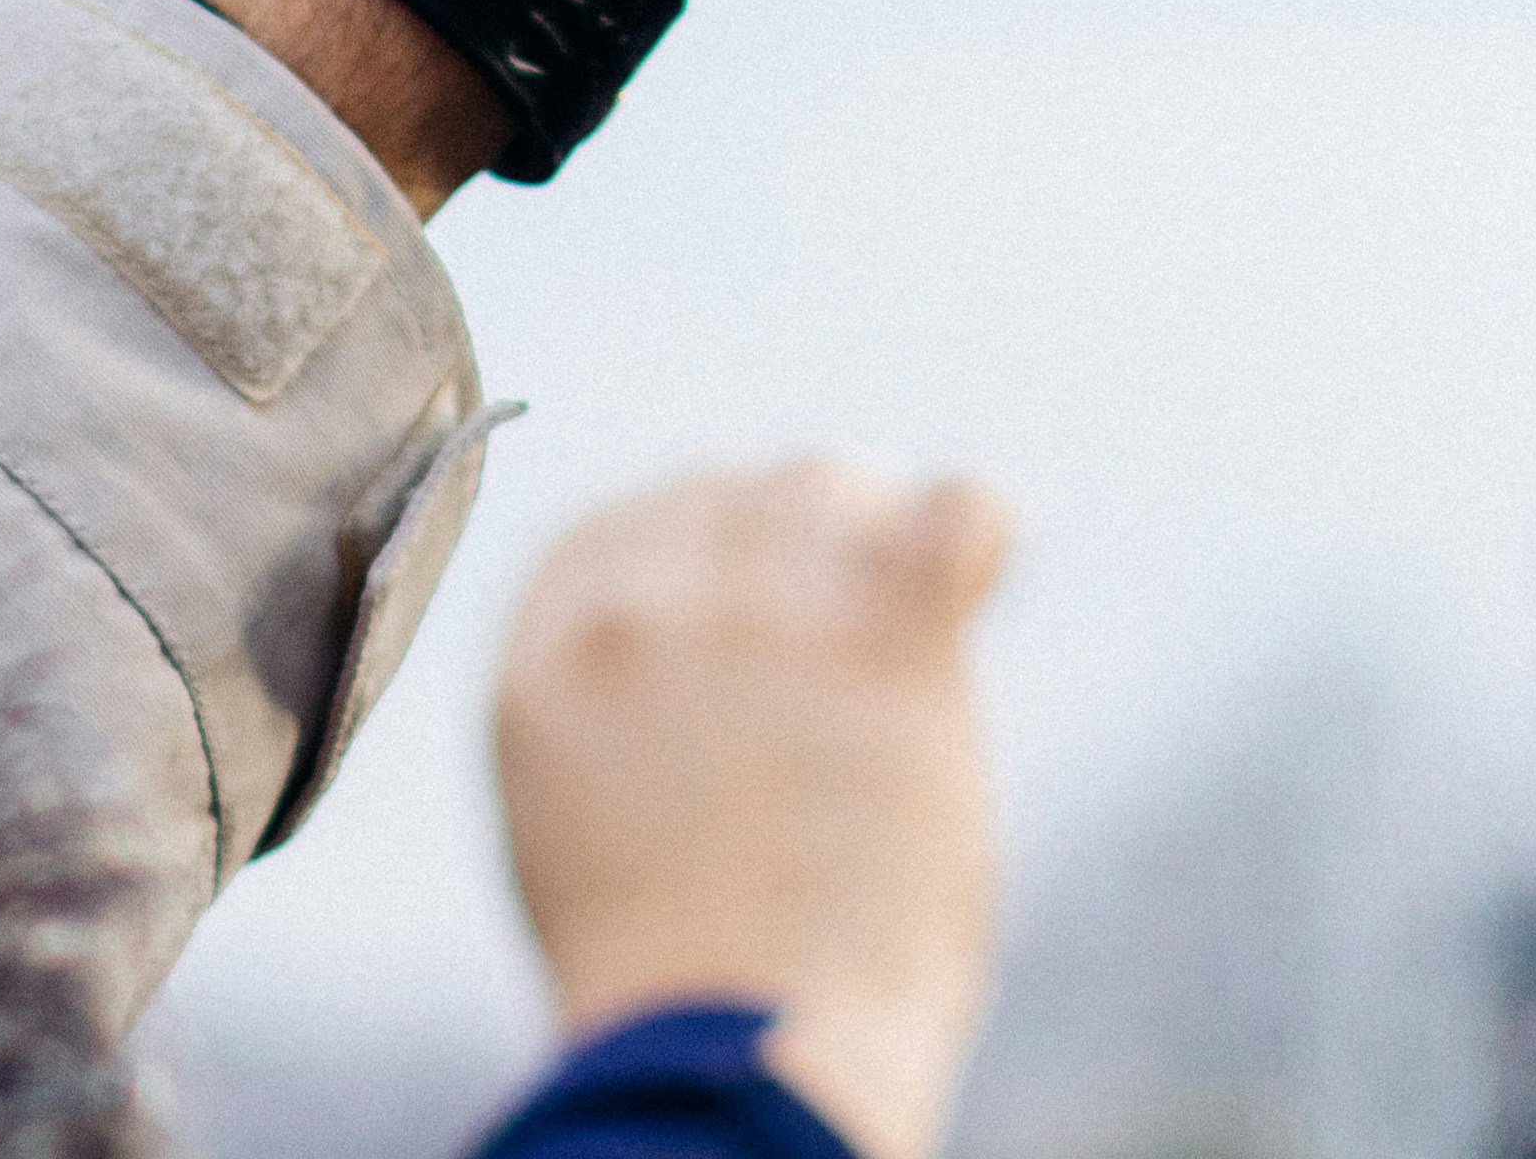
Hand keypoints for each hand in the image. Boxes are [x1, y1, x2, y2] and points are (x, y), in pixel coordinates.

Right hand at [494, 459, 1017, 1158]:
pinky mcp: (880, 624)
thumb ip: (625, 702)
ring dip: (875, 547)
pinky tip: (986, 580)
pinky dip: (977, 529)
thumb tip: (706, 656)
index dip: (708, 553)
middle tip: (847, 646)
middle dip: (797, 551)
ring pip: (832, 485)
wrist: (738, 1051)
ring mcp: (757, 601)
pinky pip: (954, 508)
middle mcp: (639, 602)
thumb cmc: (680, 980)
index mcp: (550, 650)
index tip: (758, 608)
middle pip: (739, 493)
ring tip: (904, 640)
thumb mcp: (585, 811)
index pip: (627, 523)